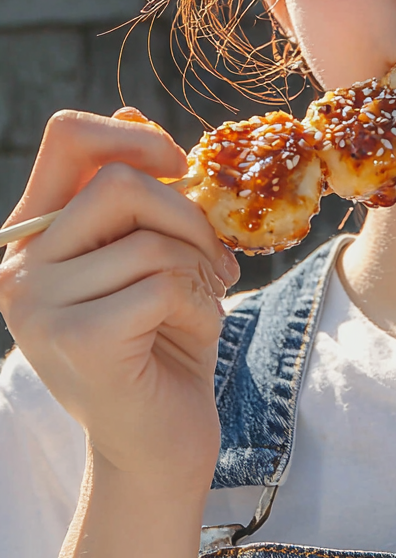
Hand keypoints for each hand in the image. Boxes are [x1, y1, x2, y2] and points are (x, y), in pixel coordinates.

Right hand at [0, 109, 239, 489]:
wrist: (159, 444)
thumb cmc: (162, 342)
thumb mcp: (153, 257)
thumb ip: (138, 196)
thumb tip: (133, 114)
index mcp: (34, 235)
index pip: (67, 137)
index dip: (133, 135)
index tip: (178, 166)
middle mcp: (18, 266)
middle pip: (120, 182)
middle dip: (187, 217)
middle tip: (214, 260)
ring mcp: (38, 304)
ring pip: (149, 239)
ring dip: (200, 270)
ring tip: (201, 305)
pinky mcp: (75, 339)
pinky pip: (162, 285)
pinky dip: (199, 307)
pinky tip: (192, 335)